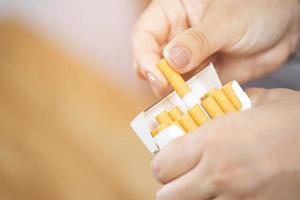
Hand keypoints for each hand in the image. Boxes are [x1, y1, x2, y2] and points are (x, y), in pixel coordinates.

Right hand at [132, 0, 299, 96]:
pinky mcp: (202, 75)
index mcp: (172, 13)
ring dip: (174, 92)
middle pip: (150, 61)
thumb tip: (170, 61)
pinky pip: (189, 90)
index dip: (146, 57)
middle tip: (168, 89)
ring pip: (168, 80)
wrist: (285, 25)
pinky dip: (191, 99)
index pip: (145, 36)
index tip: (158, 76)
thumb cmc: (257, 7)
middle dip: (156, 77)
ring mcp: (188, 58)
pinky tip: (198, 103)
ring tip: (186, 99)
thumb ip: (198, 40)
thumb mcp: (227, 19)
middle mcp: (175, 37)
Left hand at [151, 88, 299, 199]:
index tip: (172, 159)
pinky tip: (230, 192)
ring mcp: (236, 199)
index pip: (162, 166)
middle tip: (184, 174)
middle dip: (172, 185)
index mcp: (213, 141)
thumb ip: (224, 105)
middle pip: (167, 195)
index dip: (163, 164)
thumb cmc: (295, 120)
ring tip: (206, 184)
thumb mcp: (257, 102)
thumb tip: (206, 107)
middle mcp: (218, 174)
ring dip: (192, 196)